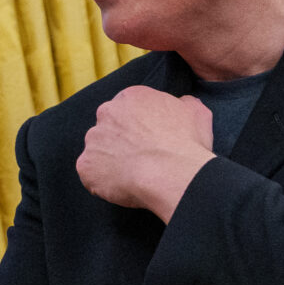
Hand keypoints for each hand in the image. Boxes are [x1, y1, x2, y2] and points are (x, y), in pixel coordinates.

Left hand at [77, 86, 215, 220]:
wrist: (174, 175)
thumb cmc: (187, 145)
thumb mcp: (197, 114)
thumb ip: (185, 103)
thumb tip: (183, 103)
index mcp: (132, 97)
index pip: (129, 108)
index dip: (140, 126)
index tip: (151, 140)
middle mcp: (107, 112)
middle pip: (110, 126)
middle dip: (122, 141)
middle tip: (142, 158)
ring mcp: (94, 139)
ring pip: (99, 150)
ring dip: (111, 161)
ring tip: (134, 176)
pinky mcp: (86, 165)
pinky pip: (91, 175)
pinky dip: (103, 182)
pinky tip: (124, 187)